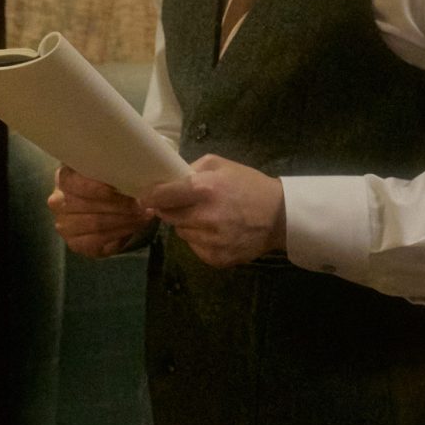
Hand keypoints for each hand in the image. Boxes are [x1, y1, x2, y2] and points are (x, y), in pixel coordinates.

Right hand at [48, 166, 155, 257]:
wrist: (103, 210)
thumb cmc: (106, 185)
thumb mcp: (106, 172)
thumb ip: (111, 170)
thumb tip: (132, 172)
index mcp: (64, 178)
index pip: (76, 184)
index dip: (99, 188)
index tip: (122, 188)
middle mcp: (58, 203)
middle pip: (90, 207)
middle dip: (121, 206)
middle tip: (143, 203)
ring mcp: (64, 226)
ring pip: (97, 224)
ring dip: (125, 220)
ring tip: (144, 214)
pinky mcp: (76, 244)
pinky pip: (100, 240)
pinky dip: (122, 233)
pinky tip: (135, 225)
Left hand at [147, 155, 285, 267]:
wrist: (280, 216)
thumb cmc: (248, 186)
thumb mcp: (221, 166)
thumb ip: (190, 169)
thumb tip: (166, 179)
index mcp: (204, 189)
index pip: (161, 196)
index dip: (150, 196)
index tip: (145, 197)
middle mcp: (204, 217)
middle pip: (167, 216)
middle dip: (172, 209)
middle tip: (188, 204)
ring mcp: (209, 241)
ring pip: (181, 233)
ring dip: (187, 225)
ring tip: (208, 217)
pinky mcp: (215, 258)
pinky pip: (194, 248)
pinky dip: (200, 240)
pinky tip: (217, 231)